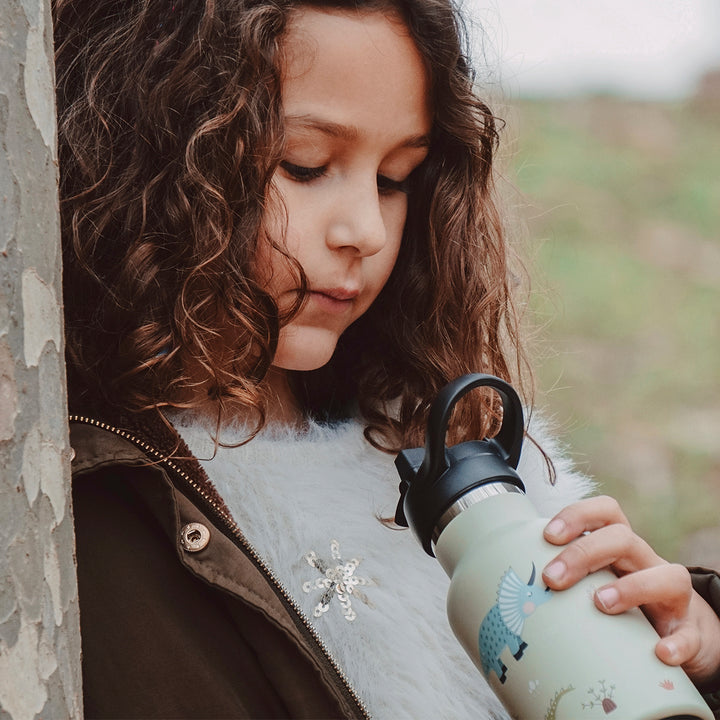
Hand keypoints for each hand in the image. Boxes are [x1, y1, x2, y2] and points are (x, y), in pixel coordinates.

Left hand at [541, 495, 719, 687]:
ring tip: (600, 604)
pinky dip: (677, 643)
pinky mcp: (691, 631)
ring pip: (667, 576)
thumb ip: (562, 577)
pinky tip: (659, 653)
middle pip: (623, 538)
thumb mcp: (594, 580)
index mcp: (620, 547)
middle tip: (553, 578)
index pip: (606, 511)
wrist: (681, 632)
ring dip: (632, 588)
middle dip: (585, 553)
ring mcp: (673, 597)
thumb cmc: (623, 601)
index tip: (547, 536)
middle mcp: (646, 563)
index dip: (577, 516)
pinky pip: (692, 634)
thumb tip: (502, 587)